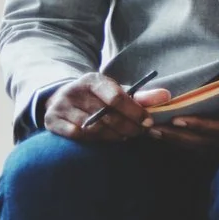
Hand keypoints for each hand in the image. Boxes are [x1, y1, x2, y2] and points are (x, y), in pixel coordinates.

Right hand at [41, 72, 169, 142]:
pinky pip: (78, 135)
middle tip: (140, 132)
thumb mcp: (118, 91)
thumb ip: (142, 96)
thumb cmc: (98, 97)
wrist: (63, 98)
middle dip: (129, 126)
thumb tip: (166, 96)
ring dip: (115, 135)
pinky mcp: (52, 120)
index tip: (148, 122)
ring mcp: (60, 106)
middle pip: (107, 115)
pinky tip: (107, 138)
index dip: (135, 112)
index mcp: (92, 80)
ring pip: (94, 128)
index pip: (116, 97)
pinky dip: (97, 139)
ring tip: (127, 135)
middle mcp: (74, 91)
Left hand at [152, 88, 218, 150]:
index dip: (198, 124)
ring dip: (177, 141)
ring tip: (154, 133)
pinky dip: (186, 144)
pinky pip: (205, 149)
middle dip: (177, 135)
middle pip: (203, 141)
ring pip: (201, 147)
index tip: (176, 118)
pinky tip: (170, 139)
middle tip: (151, 128)